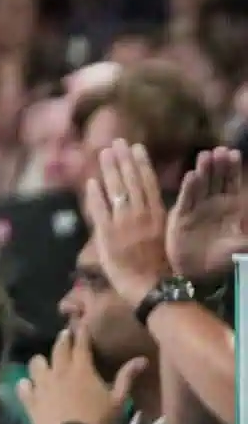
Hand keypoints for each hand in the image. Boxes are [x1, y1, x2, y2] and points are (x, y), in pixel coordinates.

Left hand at [15, 325, 144, 423]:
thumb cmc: (100, 421)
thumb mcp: (119, 400)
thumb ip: (127, 378)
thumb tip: (142, 359)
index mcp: (81, 369)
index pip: (80, 345)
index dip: (81, 333)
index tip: (80, 324)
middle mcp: (58, 371)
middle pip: (57, 349)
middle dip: (62, 340)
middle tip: (64, 335)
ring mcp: (41, 384)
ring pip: (36, 363)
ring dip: (41, 361)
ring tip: (45, 363)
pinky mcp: (29, 399)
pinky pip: (23, 386)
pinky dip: (26, 384)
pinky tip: (28, 386)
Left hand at [85, 139, 172, 303]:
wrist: (152, 288)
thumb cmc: (157, 266)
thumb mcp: (158, 235)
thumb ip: (147, 217)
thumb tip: (136, 201)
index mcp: (157, 215)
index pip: (148, 183)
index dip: (141, 164)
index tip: (136, 147)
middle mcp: (141, 215)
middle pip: (130, 181)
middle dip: (123, 160)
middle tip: (116, 142)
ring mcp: (124, 224)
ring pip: (116, 190)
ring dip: (109, 170)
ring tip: (104, 153)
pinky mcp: (108, 235)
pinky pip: (99, 210)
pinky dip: (95, 195)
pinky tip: (90, 182)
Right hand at [169, 145, 247, 280]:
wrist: (199, 273)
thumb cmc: (223, 259)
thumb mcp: (243, 245)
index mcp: (230, 208)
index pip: (232, 183)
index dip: (233, 169)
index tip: (233, 153)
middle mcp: (213, 204)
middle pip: (216, 180)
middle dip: (218, 165)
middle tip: (219, 150)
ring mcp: (197, 209)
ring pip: (201, 186)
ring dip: (203, 171)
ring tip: (205, 156)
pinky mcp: (182, 216)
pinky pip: (186, 200)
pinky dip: (189, 188)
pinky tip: (191, 176)